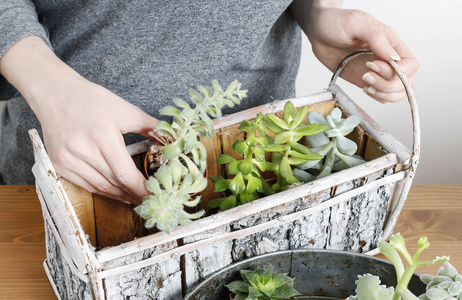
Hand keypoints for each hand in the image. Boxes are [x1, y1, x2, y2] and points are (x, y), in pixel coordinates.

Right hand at [0, 37, 156, 203]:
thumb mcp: (124, 109)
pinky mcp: (59, 165)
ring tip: (135, 197)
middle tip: (149, 198)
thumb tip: (170, 139)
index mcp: (102, 137)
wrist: (55, 94)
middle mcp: (82, 151)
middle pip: (114, 183)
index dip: (141, 188)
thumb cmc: (91, 100)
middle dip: (133, 193)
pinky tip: (115, 191)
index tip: (155, 194)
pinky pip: (85, 185)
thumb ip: (149, 126)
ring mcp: (68, 160)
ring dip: (119, 195)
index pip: (125, 173)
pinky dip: (102, 190)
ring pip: (100, 187)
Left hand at [291, 1, 418, 102]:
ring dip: (384, 94)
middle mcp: (387, 58)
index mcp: (390, 42)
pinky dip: (377, 97)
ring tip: (365, 84)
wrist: (317, 31)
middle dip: (389, 85)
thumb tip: (393, 57)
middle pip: (406, 82)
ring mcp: (377, 71)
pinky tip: (364, 88)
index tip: (373, 65)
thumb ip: (375, 38)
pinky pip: (381, 95)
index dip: (398, 72)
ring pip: (396, 92)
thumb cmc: (335, 22)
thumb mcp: (355, 23)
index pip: (410, 64)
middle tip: (365, 76)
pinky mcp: (364, 79)